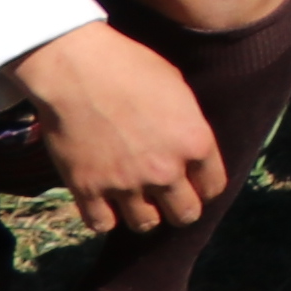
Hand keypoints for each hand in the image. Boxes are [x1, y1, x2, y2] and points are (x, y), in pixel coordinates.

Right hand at [12, 18, 226, 239]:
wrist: (76, 68)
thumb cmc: (130, 66)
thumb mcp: (178, 89)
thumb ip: (190, 125)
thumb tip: (192, 146)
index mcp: (195, 142)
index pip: (214, 187)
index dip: (205, 187)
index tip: (195, 185)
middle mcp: (165, 170)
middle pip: (185, 214)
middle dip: (180, 208)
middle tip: (168, 199)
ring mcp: (125, 183)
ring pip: (145, 224)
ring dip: (143, 214)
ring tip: (136, 201)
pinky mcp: (88, 188)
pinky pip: (102, 223)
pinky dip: (104, 217)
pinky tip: (105, 203)